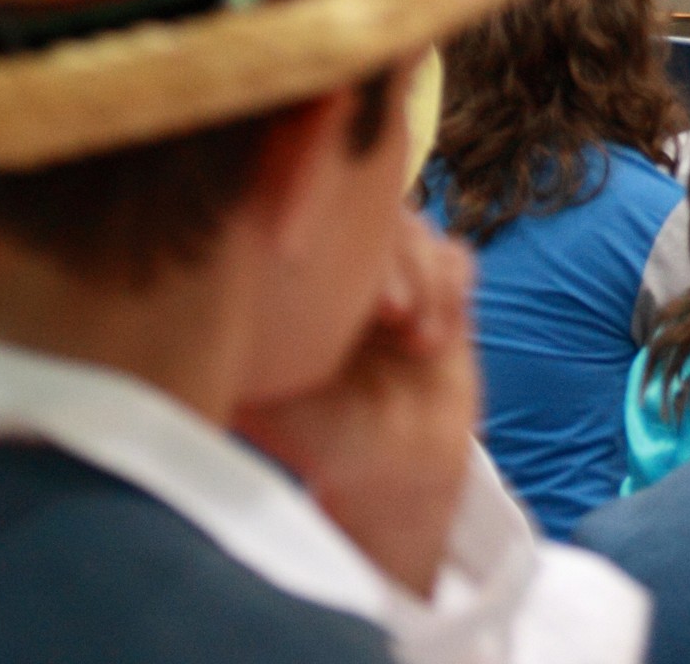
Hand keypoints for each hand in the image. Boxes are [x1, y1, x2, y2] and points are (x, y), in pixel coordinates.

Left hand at [236, 217, 479, 597]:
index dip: (331, 241)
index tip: (354, 296)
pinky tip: (438, 335)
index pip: (300, 224)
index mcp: (283, 287)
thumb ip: (260, 352)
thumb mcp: (274, 403)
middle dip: (392, 257)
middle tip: (394, 311)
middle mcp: (333, 269)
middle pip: (365, 214)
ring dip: (425, 277)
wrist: (392, 474)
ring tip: (421, 340)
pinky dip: (450, 284)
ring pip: (412, 229)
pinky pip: (452, 255)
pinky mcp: (432, 287)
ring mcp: (384, 275)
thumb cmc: (323, 445)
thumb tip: (236, 304)